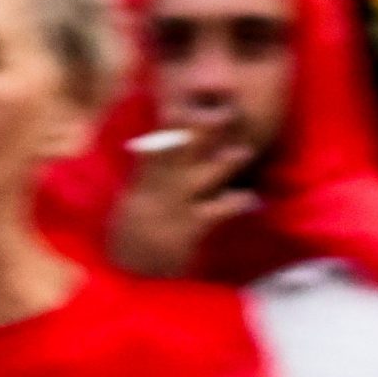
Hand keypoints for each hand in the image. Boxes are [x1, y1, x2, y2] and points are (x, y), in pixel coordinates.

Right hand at [107, 123, 260, 277]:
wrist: (127, 272)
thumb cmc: (137, 232)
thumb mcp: (139, 197)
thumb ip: (155, 170)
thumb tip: (172, 140)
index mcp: (146, 179)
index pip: (159, 144)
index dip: (173, 122)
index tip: (184, 104)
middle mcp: (158, 189)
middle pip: (180, 153)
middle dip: (201, 132)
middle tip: (223, 113)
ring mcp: (173, 208)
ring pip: (200, 179)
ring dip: (223, 165)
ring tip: (244, 151)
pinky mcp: (187, 229)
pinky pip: (213, 213)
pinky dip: (233, 204)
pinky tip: (250, 199)